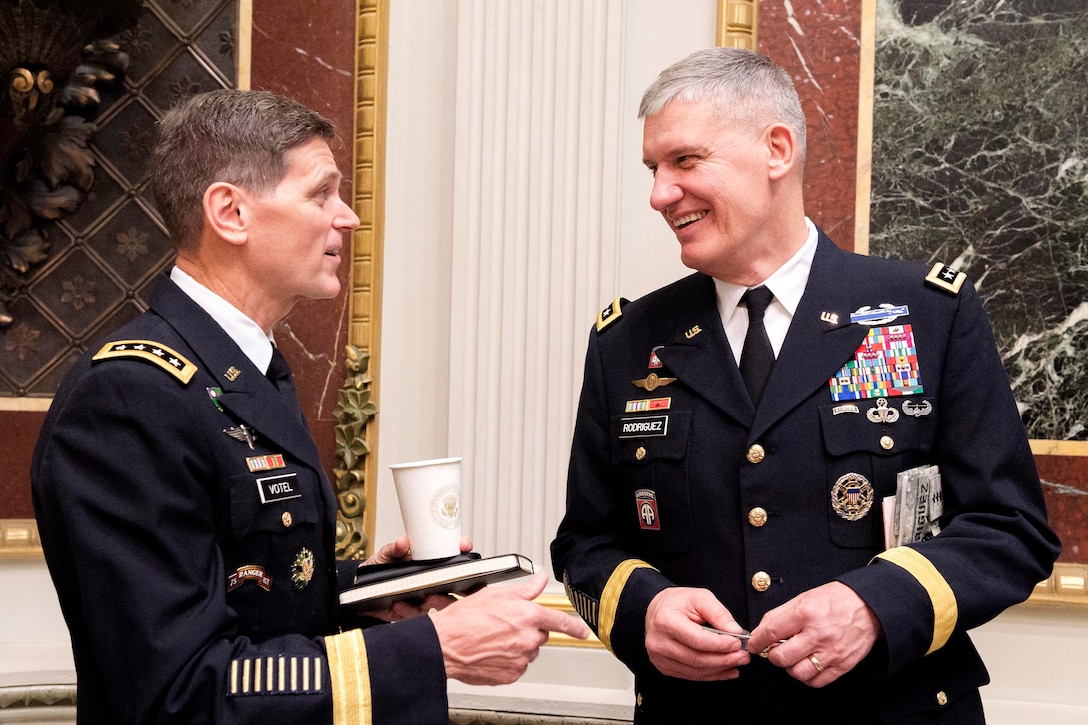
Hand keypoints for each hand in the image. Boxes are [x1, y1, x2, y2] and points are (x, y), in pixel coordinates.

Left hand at [356, 536, 474, 620]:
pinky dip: (409, 609)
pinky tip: (399, 604)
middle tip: (451, 581)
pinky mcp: (416, 611)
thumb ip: (394, 548)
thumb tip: (403, 541)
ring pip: (443, 601)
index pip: (454, 554)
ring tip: (425, 597)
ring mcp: (428, 596)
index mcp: (430, 561)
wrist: (364, 590)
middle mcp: (434, 579)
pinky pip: (419, 613)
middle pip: (458, 582)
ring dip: (438, 600)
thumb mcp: (386, 555)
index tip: (464, 546)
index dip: (464, 550)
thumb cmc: (380, 568)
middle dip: (464, 584)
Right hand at [430, 572, 590, 684]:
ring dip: (518, 645)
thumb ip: (524, 589)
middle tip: (505, 625)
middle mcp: (528, 638)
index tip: (582, 631)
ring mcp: (520, 658)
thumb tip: (539, 580)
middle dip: (528, 629)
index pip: (560, 621)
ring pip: (528, 651)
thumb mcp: (495, 595)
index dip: (574, 626)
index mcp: (527, 615)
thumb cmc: (464, 620)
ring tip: (494, 638)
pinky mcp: (511, 674)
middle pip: (540, 634)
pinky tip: (492, 651)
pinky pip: (518, 666)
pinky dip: (509, 660)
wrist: (445, 646)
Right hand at [644, 587, 750, 680]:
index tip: (738, 644)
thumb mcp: (700, 598)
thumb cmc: (678, 602)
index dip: (720, 645)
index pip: (697, 640)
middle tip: (743, 656)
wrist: (657, 609)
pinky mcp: (664, 666)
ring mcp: (659, 657)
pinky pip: (691, 676)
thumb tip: (736, 632)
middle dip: (724, 659)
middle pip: (697, 658)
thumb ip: (719, 614)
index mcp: (666, 621)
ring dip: (720, 669)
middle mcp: (659, 642)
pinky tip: (725, 670)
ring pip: (695, 671)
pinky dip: (711, 675)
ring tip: (737, 662)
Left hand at [746, 581, 881, 686]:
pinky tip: (806, 665)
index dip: (757, 641)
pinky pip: (816, 681)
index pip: (772, 633)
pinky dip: (806, 677)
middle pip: (782, 657)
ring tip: (792, 657)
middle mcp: (818, 635)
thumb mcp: (804, 597)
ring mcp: (831, 652)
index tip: (754, 644)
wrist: (869, 606)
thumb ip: (780, 614)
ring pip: (798, 673)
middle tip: (773, 650)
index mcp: (806, 614)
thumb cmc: (836, 599)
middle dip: (772, 655)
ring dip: (789, 667)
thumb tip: (760, 631)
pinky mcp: (843, 665)